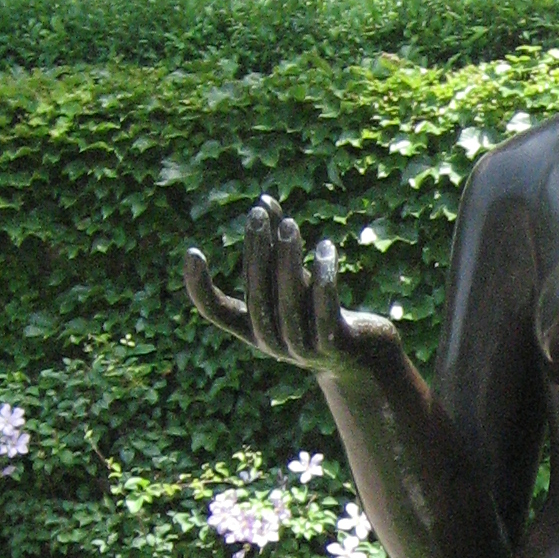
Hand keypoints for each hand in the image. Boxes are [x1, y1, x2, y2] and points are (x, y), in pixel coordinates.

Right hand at [182, 195, 399, 384]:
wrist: (366, 358)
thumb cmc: (321, 312)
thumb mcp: (296, 279)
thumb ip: (278, 245)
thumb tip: (264, 199)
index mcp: (254, 329)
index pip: (217, 313)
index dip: (199, 288)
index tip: (192, 252)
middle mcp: (273, 343)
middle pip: (257, 296)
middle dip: (256, 252)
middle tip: (257, 214)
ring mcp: (303, 349)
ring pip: (288, 303)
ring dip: (287, 260)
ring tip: (290, 225)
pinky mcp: (335, 347)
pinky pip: (326, 311)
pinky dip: (324, 280)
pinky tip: (325, 248)